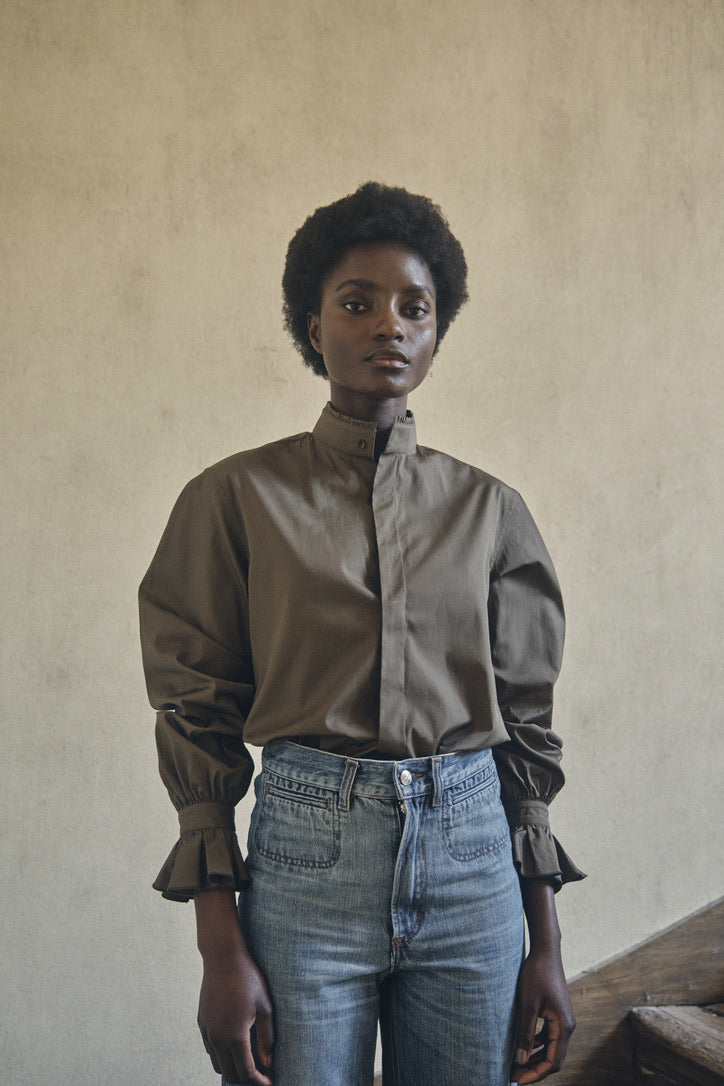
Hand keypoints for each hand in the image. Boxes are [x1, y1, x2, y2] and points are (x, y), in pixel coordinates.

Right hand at [194, 890, 273, 1084]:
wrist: (223, 957)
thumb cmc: (248, 979)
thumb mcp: (265, 1007)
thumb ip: (267, 1038)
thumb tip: (268, 1062)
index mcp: (234, 1036)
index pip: (246, 1072)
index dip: (259, 1081)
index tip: (269, 1082)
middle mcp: (217, 1038)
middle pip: (230, 1073)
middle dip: (246, 1079)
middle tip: (260, 1074)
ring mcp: (207, 1031)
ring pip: (217, 1064)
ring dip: (232, 1068)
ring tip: (248, 1061)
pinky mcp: (201, 1023)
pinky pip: (210, 1049)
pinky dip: (221, 1054)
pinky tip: (234, 1046)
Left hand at [511, 878, 575, 1082]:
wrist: (545, 950)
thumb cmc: (536, 974)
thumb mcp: (527, 1005)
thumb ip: (525, 1033)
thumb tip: (521, 1060)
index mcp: (563, 1026)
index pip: (552, 1062)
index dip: (535, 1074)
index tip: (517, 1080)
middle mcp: (566, 1025)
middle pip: (552, 1058)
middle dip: (533, 1068)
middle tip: (512, 1075)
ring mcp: (562, 1019)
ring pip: (549, 1047)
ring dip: (534, 1057)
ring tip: (515, 1064)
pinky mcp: (555, 1012)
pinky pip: (547, 1036)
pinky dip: (535, 1044)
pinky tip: (522, 1045)